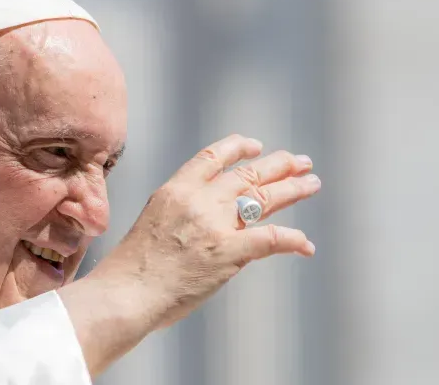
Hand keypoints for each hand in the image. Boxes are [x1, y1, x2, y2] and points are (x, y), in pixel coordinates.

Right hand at [59, 135, 319, 375]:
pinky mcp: (228, 252)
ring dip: (292, 190)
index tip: (256, 146)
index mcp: (176, 189)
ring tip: (311, 184)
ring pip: (264, 198)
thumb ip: (182, 212)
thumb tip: (211, 217)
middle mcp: (198, 200)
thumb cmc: (132, 267)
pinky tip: (306, 245)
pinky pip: (271, 239)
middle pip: (247, 174)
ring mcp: (215, 224)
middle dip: (278, 165)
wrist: (127, 292)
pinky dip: (293, 240)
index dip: (239, 148)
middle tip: (301, 162)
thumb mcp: (153, 222)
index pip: (213, 156)